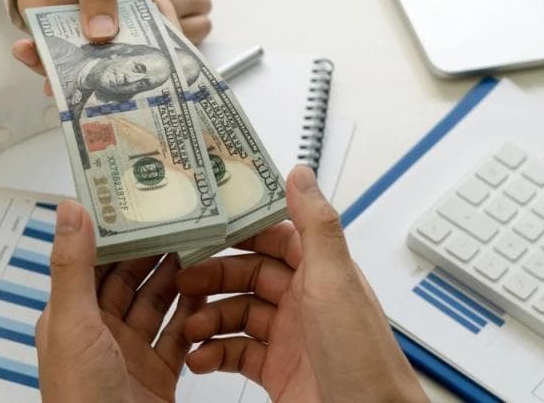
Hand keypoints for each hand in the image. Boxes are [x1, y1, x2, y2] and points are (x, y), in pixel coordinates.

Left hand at [12, 0, 178, 93]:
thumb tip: (102, 35)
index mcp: (147, 13)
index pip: (168, 42)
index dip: (167, 65)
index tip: (158, 86)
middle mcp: (125, 37)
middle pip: (130, 68)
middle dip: (114, 85)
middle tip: (98, 93)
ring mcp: (96, 49)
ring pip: (91, 75)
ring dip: (70, 80)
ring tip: (50, 78)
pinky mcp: (68, 55)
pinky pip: (57, 69)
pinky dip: (39, 64)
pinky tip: (23, 49)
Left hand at [35, 200, 201, 401]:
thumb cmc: (81, 401)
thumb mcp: (74, 324)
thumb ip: (72, 266)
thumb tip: (69, 210)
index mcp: (70, 316)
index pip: (94, 260)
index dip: (116, 230)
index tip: (139, 201)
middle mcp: (100, 332)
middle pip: (131, 278)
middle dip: (155, 249)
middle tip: (182, 219)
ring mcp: (130, 353)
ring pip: (158, 302)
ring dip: (178, 277)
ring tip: (201, 247)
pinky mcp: (158, 372)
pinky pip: (178, 334)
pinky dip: (193, 314)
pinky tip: (207, 294)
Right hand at [176, 166, 427, 402]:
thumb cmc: (361, 358)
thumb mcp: (334, 280)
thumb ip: (315, 225)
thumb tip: (301, 173)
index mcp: (318, 271)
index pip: (272, 236)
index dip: (238, 230)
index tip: (202, 224)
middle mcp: (302, 300)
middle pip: (245, 275)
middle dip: (212, 277)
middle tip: (182, 281)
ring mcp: (287, 336)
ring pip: (235, 313)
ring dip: (208, 317)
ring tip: (189, 326)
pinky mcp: (275, 370)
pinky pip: (234, 352)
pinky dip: (212, 353)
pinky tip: (199, 357)